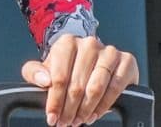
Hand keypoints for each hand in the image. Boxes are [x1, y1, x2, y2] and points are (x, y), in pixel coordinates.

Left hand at [20, 34, 138, 124]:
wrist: (92, 62)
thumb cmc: (66, 67)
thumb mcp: (45, 68)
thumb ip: (34, 72)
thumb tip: (44, 80)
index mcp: (67, 43)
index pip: (59, 77)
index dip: (55, 101)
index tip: (52, 116)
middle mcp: (89, 44)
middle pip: (77, 85)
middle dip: (70, 109)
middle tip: (65, 122)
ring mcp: (109, 51)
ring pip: (96, 87)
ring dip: (86, 109)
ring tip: (79, 119)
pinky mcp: (126, 61)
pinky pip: (115, 88)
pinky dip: (104, 105)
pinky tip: (94, 114)